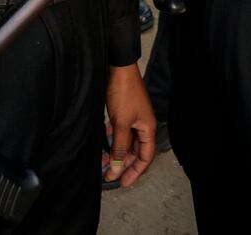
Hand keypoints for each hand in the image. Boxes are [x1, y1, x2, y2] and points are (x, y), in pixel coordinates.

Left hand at [101, 63, 154, 188]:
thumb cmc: (124, 91)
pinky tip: (103, 143)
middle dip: (123, 164)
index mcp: (148, 128)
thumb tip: (118, 167)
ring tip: (103, 162)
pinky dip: (112, 139)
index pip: (145, 157)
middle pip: (136, 151)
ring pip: (126, 141)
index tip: (123, 183)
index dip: (135, 172)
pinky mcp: (123, 111)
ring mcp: (133, 117)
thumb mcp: (121, 123)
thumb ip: (119, 147)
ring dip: (116, 152)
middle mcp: (142, 124)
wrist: (117, 66)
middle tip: (110, 176)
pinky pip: (120, 131)